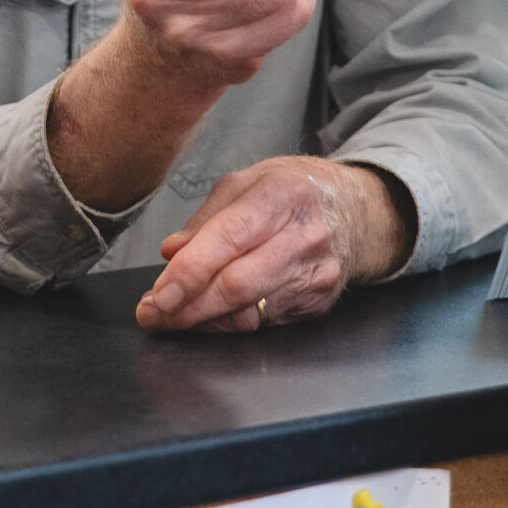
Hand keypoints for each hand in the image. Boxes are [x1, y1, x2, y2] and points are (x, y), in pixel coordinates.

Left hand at [134, 157, 413, 333]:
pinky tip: (206, 319)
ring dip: (202, 322)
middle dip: (187, 307)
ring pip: (250, 312)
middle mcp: (305, 235)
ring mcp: (317, 273)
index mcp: (282, 194)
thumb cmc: (293, 191)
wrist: (355, 209)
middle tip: (152, 315)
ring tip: (170, 319)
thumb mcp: (247, 183)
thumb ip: (206, 218)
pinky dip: (228, 325)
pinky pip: (264, 323)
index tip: (157, 294)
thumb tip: (171, 252)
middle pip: (238, 285)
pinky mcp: (319, 301)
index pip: (229, 239)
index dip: (188, 272)